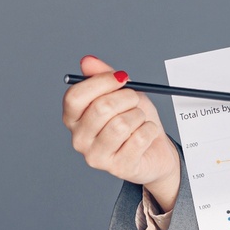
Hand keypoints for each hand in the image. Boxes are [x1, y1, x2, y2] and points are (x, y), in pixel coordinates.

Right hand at [62, 55, 180, 209]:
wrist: (156, 150)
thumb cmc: (135, 120)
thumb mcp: (121, 93)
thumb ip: (105, 77)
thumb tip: (87, 61)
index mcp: (73, 119)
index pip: (75, 97)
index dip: (101, 82)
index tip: (122, 78)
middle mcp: (79, 139)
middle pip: (101, 108)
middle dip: (127, 98)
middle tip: (136, 101)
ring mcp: (96, 157)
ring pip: (122, 124)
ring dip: (139, 116)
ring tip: (140, 120)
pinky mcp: (118, 168)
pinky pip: (139, 138)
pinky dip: (149, 130)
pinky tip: (146, 135)